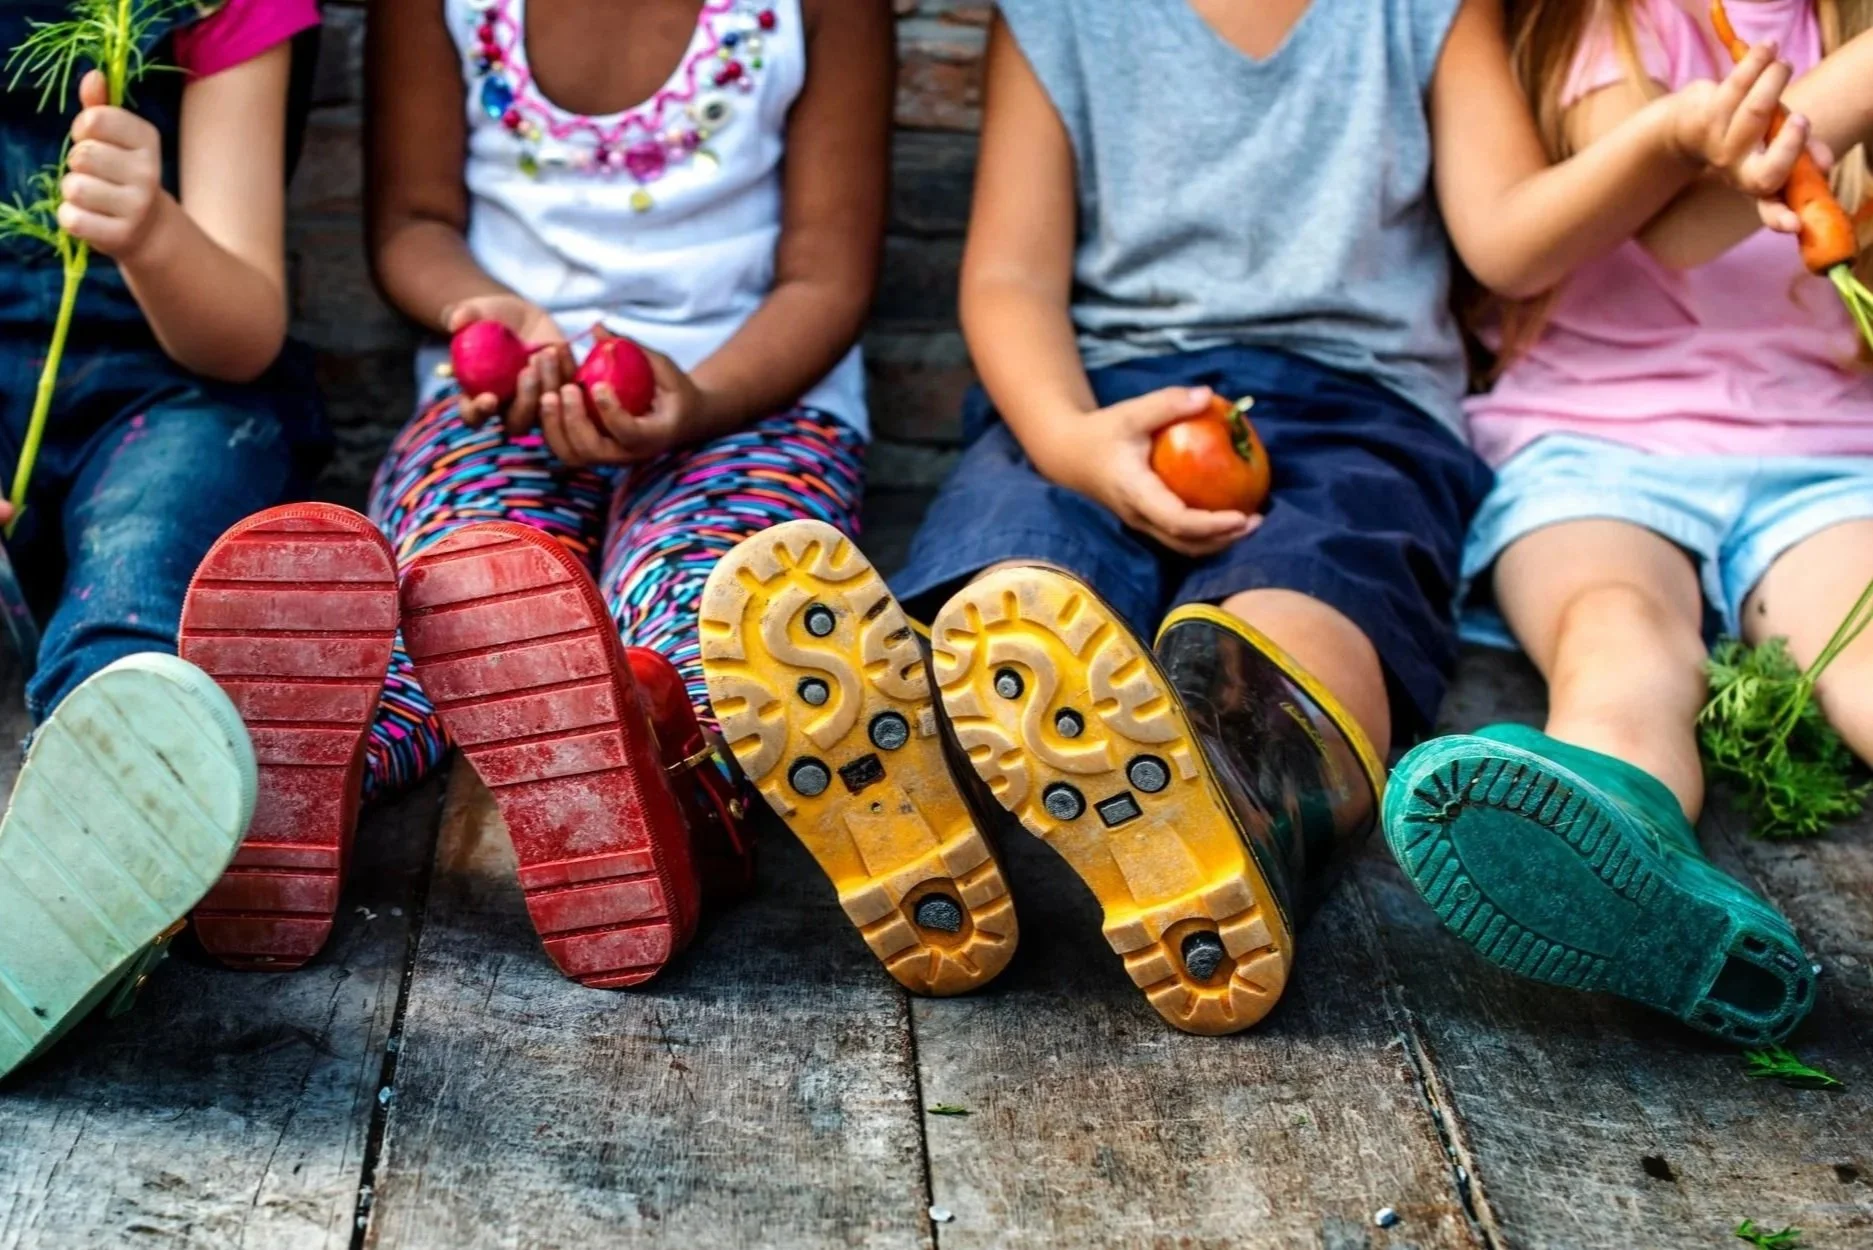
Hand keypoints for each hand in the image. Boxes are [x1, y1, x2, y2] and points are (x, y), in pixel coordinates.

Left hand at [58, 70, 169, 259]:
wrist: (149, 229)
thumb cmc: (121, 174)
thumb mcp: (116, 139)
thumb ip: (100, 107)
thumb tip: (93, 74)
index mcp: (147, 141)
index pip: (96, 119)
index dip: (83, 129)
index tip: (93, 141)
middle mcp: (148, 173)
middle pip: (82, 154)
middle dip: (77, 164)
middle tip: (94, 174)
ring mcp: (137, 206)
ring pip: (75, 187)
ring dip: (73, 192)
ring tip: (92, 197)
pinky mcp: (121, 235)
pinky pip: (73, 218)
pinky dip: (72, 218)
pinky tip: (89, 218)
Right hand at [443, 295, 568, 431]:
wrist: (519, 315)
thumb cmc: (490, 317)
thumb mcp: (475, 311)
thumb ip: (464, 315)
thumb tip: (456, 322)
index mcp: (479, 396)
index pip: (474, 416)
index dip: (479, 413)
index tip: (489, 398)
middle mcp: (509, 406)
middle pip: (517, 423)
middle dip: (525, 402)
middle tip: (527, 371)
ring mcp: (538, 402)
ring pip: (547, 412)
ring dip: (547, 385)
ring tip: (543, 353)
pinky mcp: (561, 388)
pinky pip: (568, 391)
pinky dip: (565, 370)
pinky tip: (557, 347)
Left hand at [538, 341, 709, 467]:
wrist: (681, 420)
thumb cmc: (674, 390)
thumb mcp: (664, 368)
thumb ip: (634, 350)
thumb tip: (597, 328)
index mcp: (654, 436)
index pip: (629, 434)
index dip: (611, 413)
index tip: (598, 385)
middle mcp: (628, 454)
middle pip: (592, 451)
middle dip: (573, 421)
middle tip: (565, 389)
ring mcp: (607, 456)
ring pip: (570, 455)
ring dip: (552, 424)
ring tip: (546, 392)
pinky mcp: (590, 450)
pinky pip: (561, 445)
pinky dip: (546, 422)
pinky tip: (540, 390)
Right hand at [1041, 386, 1260, 557]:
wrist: (1069, 456)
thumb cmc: (1101, 433)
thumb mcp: (1130, 413)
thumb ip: (1167, 404)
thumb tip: (1208, 395)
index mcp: (1135, 492)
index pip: (1176, 519)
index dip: (1210, 524)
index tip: (1241, 517)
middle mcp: (1139, 516)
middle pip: (1185, 543)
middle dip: (1224, 539)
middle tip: (1257, 520)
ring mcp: (1143, 524)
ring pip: (1184, 547)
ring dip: (1218, 542)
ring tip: (1249, 524)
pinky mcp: (1147, 523)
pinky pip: (1180, 538)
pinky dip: (1207, 535)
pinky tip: (1229, 518)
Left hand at [1666, 41, 1831, 233]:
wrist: (1687, 125)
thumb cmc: (1745, 135)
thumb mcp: (1775, 146)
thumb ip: (1800, 155)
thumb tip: (1822, 164)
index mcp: (1754, 183)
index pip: (1770, 206)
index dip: (1782, 217)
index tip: (1796, 225)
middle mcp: (1735, 171)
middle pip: (1764, 172)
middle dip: (1788, 146)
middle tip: (1802, 120)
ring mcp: (1719, 146)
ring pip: (1753, 114)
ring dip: (1774, 83)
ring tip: (1783, 65)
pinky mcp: (1705, 117)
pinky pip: (1735, 86)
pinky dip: (1756, 62)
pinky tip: (1767, 49)